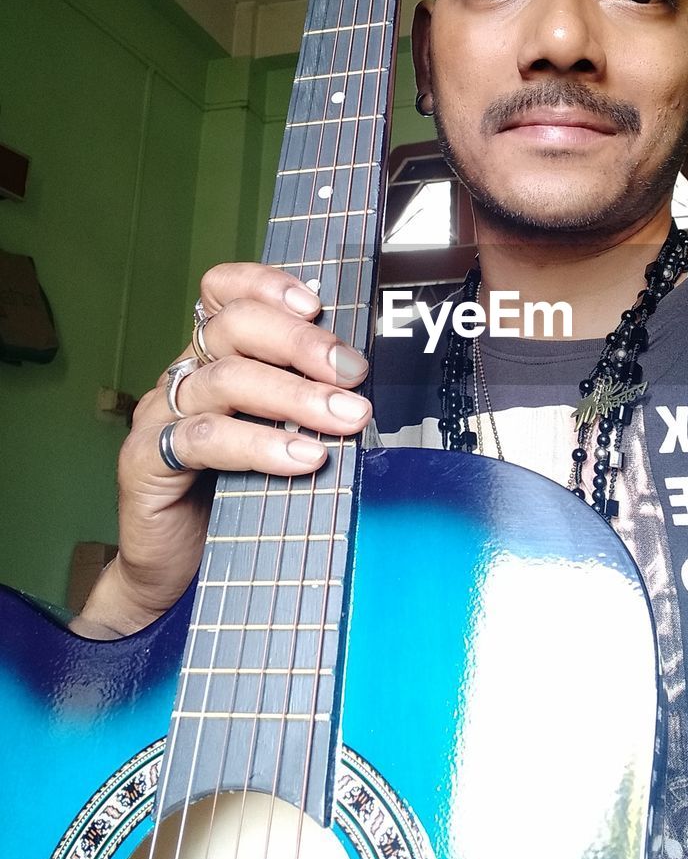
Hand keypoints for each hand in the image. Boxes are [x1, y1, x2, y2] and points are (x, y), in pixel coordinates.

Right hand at [75, 263, 370, 638]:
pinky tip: (303, 459)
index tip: (317, 305)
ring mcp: (162, 415)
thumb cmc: (233, 497)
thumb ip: (305, 404)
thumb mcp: (278, 438)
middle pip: (234, 327)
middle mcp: (185, 375)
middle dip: (301, 343)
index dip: (267, 285)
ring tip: (347, 418)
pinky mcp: (147, 460)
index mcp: (213, 357)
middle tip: (353, 372)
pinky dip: (259, 445)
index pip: (225, 292)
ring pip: (226, 380)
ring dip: (295, 396)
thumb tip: (369, 388)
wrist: (173, 573)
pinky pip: (204, 440)